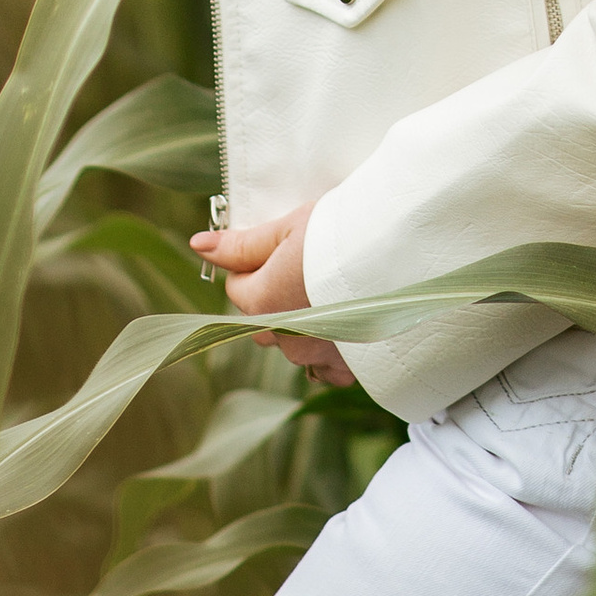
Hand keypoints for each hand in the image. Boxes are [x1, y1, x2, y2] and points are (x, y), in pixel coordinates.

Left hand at [190, 202, 353, 387]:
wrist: (396, 259)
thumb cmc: (340, 234)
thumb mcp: (289, 227)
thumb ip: (242, 244)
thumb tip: (198, 245)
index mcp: (261, 301)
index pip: (237, 286)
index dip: (253, 263)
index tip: (280, 247)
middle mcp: (281, 335)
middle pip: (260, 318)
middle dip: (272, 296)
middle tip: (304, 264)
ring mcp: (312, 353)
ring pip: (291, 343)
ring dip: (298, 323)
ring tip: (327, 291)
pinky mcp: (344, 364)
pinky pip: (325, 368)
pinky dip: (328, 351)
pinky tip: (341, 328)